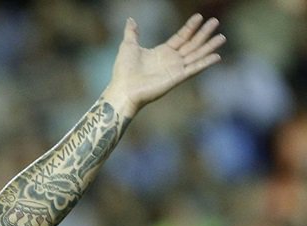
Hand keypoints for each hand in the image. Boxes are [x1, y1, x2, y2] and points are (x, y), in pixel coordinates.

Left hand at [103, 13, 225, 117]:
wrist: (123, 89)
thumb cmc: (123, 70)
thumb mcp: (128, 46)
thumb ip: (132, 32)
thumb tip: (131, 19)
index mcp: (162, 52)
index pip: (180, 37)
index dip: (190, 27)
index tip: (200, 17)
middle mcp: (171, 60)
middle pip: (192, 44)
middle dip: (204, 33)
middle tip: (215, 21)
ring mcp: (175, 69)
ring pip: (196, 55)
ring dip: (209, 46)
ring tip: (222, 37)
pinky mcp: (177, 78)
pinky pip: (194, 69)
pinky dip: (205, 63)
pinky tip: (217, 56)